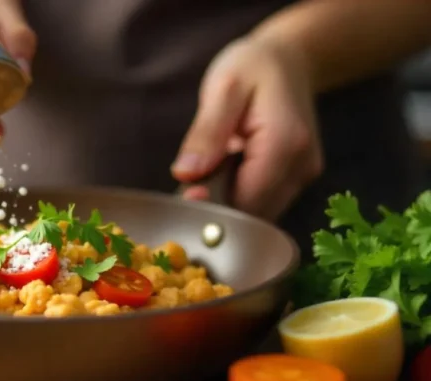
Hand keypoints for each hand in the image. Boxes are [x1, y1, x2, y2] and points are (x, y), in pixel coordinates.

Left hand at [172, 36, 323, 220]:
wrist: (290, 58)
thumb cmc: (253, 66)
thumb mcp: (222, 89)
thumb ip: (205, 134)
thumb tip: (185, 175)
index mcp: (285, 143)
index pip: (246, 200)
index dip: (213, 206)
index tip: (185, 196)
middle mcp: (302, 165)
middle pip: (254, 212)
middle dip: (220, 205)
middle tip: (192, 182)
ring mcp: (304, 174)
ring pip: (259, 211)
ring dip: (230, 200)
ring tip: (213, 166)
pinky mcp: (298, 177)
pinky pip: (264, 200)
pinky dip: (241, 193)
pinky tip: (229, 168)